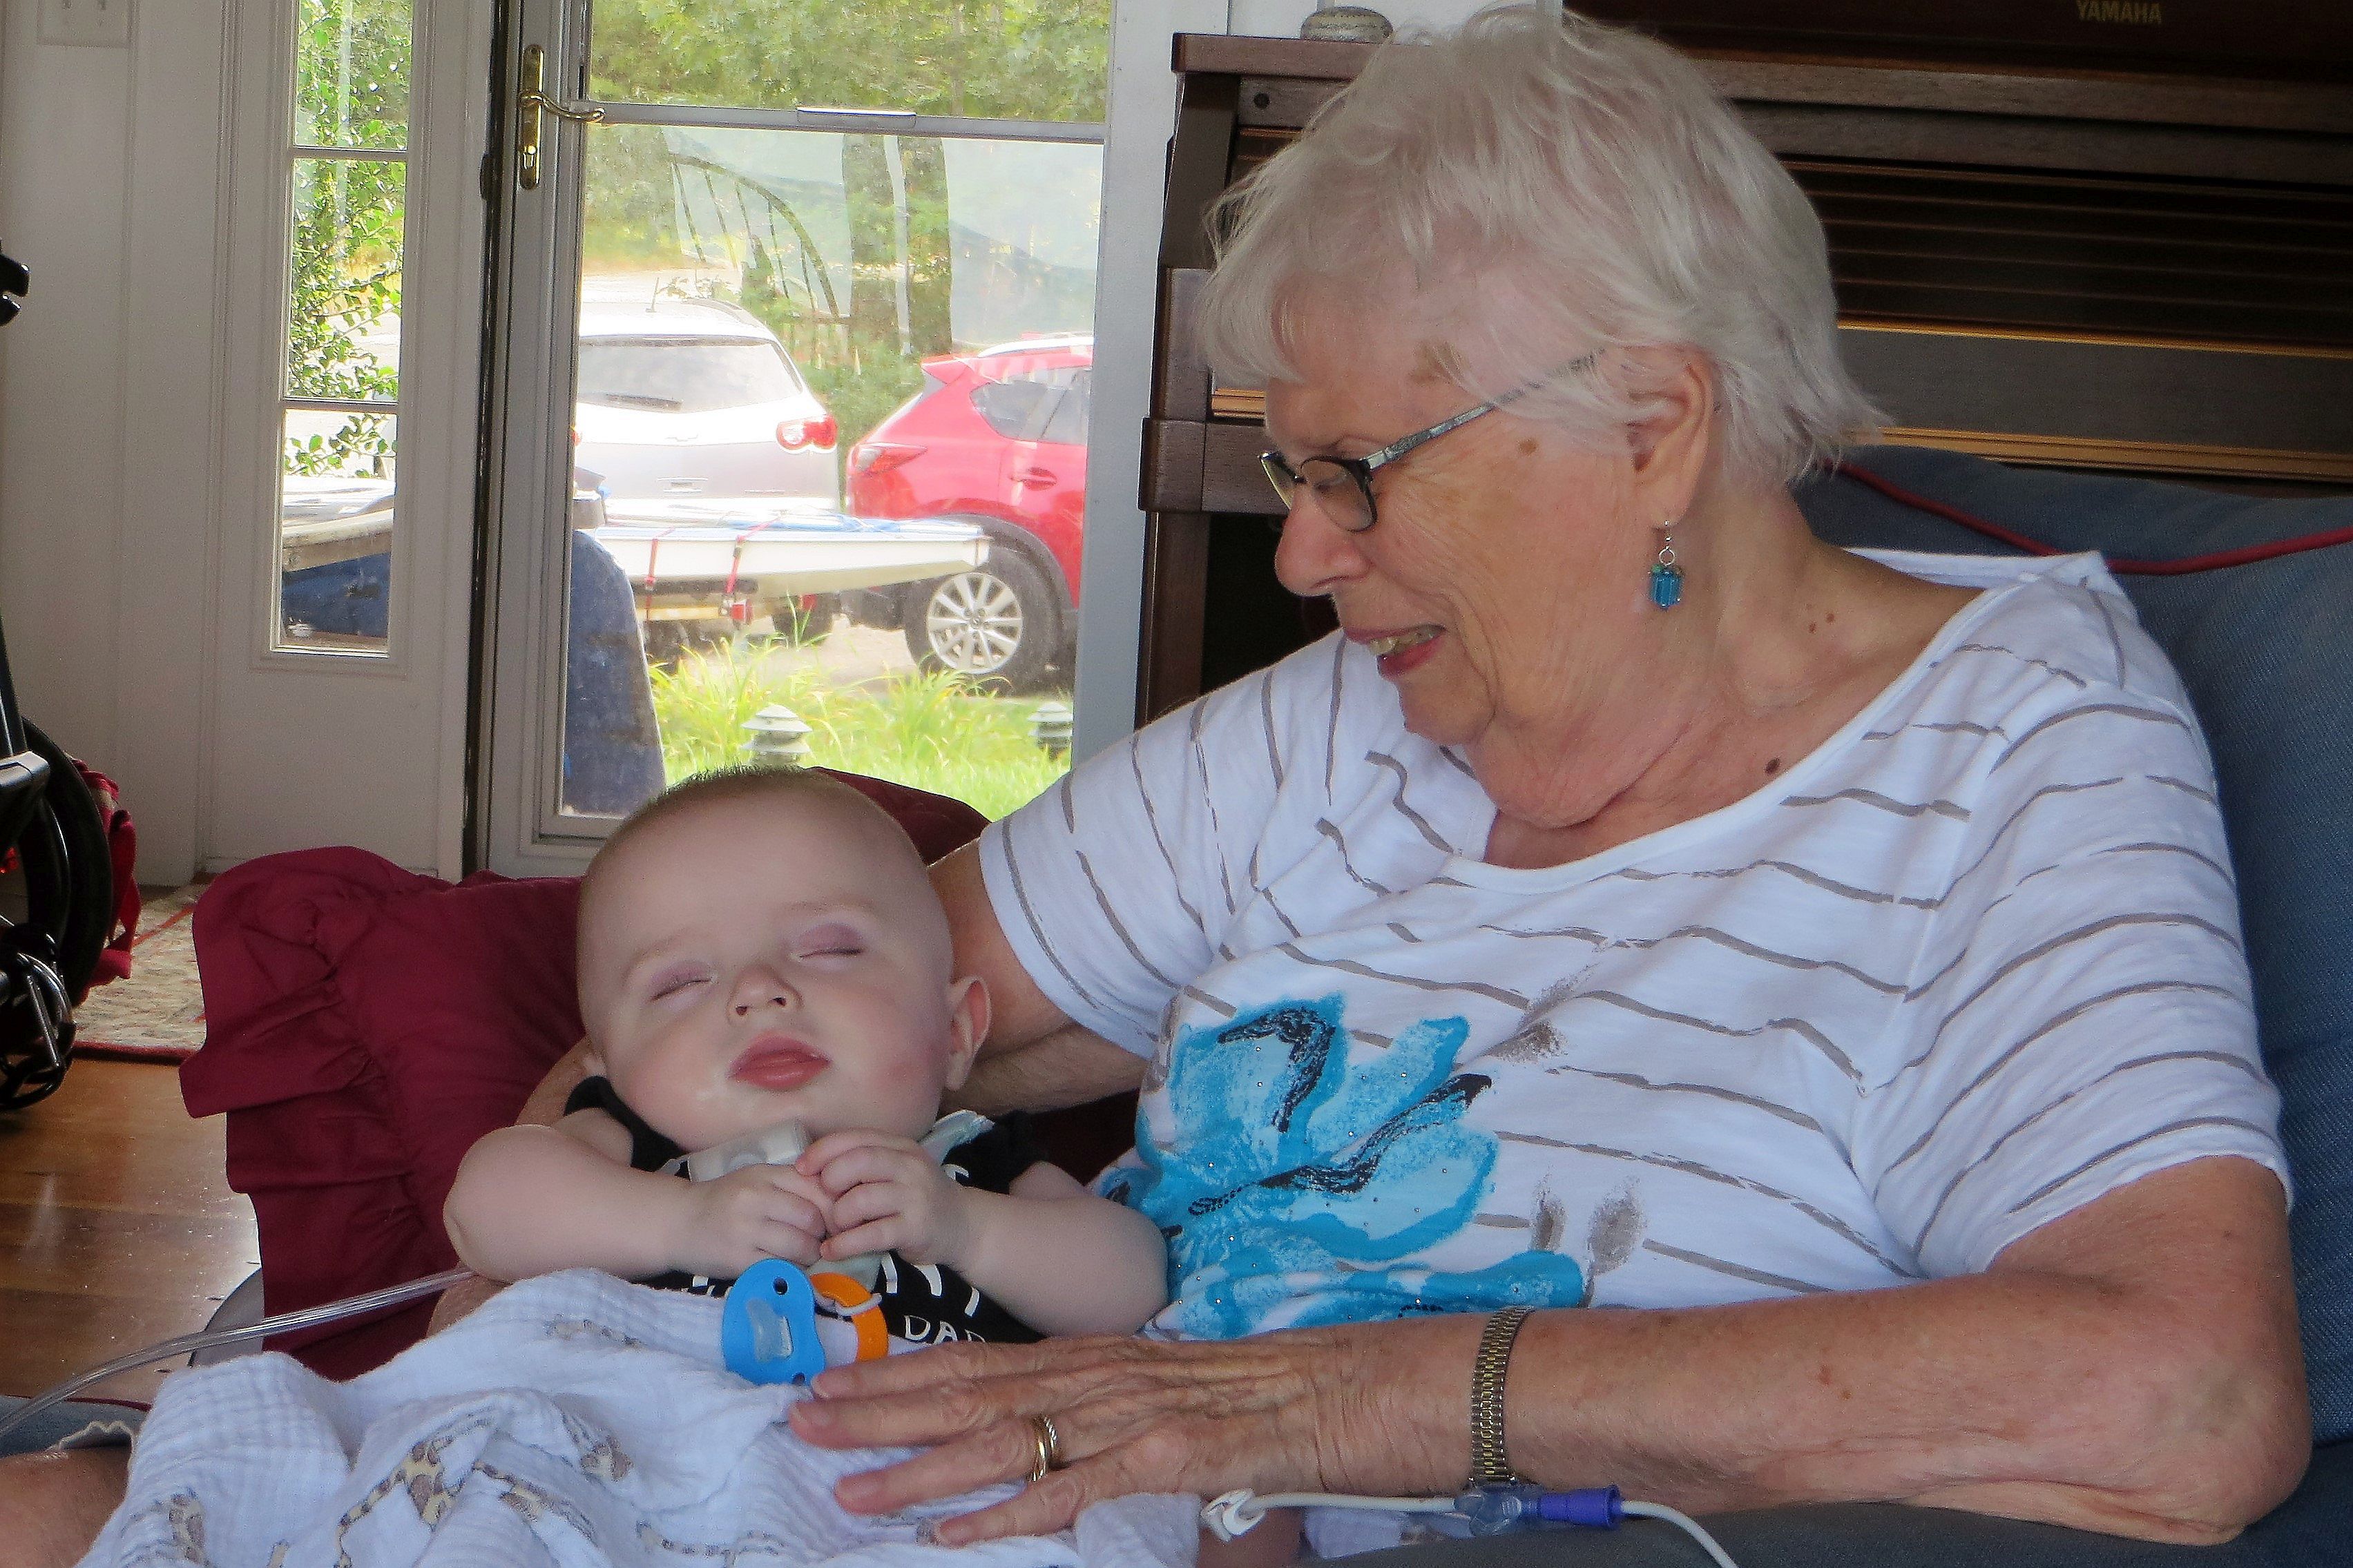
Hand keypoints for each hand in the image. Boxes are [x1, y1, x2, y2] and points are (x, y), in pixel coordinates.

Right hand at [670, 1162, 828, 1279]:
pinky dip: (791, 1270)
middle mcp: (755, 1198)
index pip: (817, 1188)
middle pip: (812, 1218)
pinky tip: (787, 1267)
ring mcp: (745, 1229)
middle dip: (823, 1234)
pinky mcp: (737, 1259)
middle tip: (820, 1241)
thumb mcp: (758, 1181)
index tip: (836, 1221)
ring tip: (804, 1255)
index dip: (834, 1208)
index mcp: (765, 1174)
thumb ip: (794, 1187)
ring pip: (800, 1245)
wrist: (677, 1223)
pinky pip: (780, 1267)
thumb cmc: (726, 1201)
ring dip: (810, 1255)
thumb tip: (840, 1206)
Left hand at [785, 1322, 1466, 1546]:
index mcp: (1111, 1357)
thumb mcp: (1195, 1398)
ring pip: (1004, 1437)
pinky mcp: (1172, 1457)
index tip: (833, 1383)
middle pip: (972, 1388)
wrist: (1385, 1383)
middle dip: (879, 1405)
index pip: (985, 1362)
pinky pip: (1071, 1489)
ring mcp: (1138, 1413)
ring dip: (916, 1464)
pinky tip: (946, 1533)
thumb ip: (1132, 1416)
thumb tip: (1081, 1447)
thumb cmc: (1298, 1394)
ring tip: (845, 1479)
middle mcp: (1110, 1373)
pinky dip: (1001, 1512)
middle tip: (801, 1417)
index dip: (902, 1375)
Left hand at [799, 1130, 972, 1268]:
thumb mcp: (897, 1171)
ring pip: (860, 1199)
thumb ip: (865, 1165)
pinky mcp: (914, 1228)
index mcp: (900, 1147)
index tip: (802, 1169)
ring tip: (834, 1229)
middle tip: (823, 1201)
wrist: (963, 1226)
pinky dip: (844, 1244)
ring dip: (837, 1217)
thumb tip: (811, 1169)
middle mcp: (909, 1166)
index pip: (855, 1138)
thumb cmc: (917, 1199)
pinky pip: (870, 1234)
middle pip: (857, 1162)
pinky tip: (832, 1251)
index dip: (822, 1151)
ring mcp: (914, 1197)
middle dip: (830, 1181)